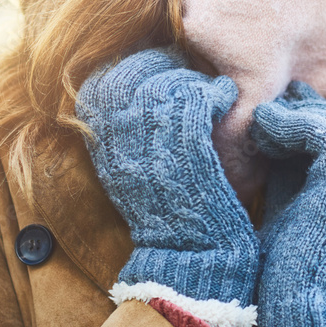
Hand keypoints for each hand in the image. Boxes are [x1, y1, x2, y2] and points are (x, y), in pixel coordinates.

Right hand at [75, 46, 259, 326]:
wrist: (191, 261)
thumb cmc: (171, 213)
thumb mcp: (132, 170)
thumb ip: (127, 129)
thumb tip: (138, 83)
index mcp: (100, 145)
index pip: (105, 81)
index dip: (135, 66)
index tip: (161, 69)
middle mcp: (117, 143)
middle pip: (134, 73)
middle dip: (164, 65)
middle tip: (190, 73)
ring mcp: (150, 146)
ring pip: (168, 83)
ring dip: (193, 80)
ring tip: (210, 91)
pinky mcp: (187, 151)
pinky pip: (197, 98)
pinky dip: (215, 91)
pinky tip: (225, 98)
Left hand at [248, 80, 325, 326]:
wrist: (289, 301)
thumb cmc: (277, 264)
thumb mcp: (281, 200)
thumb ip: (283, 169)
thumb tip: (265, 133)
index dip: (308, 114)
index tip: (273, 106)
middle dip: (307, 108)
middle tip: (270, 105)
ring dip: (297, 115)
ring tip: (262, 120)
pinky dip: (294, 123)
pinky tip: (264, 128)